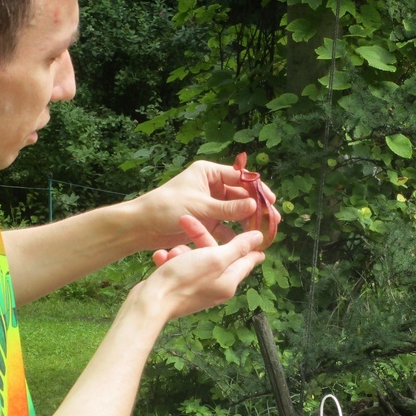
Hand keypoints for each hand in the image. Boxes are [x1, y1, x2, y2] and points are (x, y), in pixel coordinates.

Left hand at [134, 160, 277, 250]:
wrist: (142, 226)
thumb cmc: (166, 208)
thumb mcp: (200, 206)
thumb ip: (228, 208)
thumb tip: (254, 205)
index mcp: (208, 173)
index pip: (239, 177)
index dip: (257, 188)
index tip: (271, 200)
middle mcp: (210, 187)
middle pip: (240, 195)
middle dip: (256, 207)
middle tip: (273, 218)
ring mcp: (209, 205)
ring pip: (235, 212)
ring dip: (248, 221)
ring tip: (264, 232)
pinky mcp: (206, 222)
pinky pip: (225, 225)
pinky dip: (235, 232)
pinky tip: (247, 242)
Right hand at [146, 216, 265, 319]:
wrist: (151, 302)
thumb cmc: (184, 279)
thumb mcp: (215, 258)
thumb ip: (237, 248)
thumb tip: (259, 238)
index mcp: (228, 282)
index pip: (245, 262)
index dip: (251, 249)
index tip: (258, 239)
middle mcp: (215, 287)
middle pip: (215, 255)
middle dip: (201, 237)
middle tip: (186, 220)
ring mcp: (196, 289)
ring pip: (194, 259)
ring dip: (182, 251)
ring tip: (172, 251)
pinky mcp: (178, 289)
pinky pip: (178, 268)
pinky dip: (170, 261)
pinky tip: (161, 257)